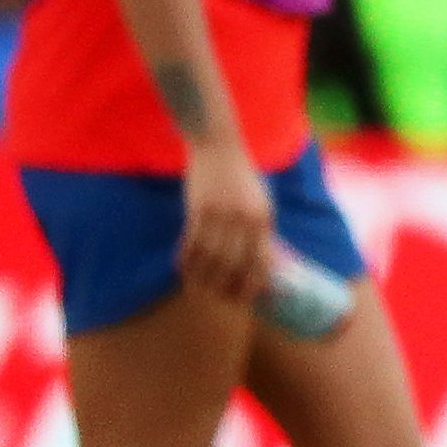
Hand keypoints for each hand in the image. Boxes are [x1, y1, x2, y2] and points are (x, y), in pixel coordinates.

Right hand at [176, 143, 274, 304]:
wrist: (219, 148)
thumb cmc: (243, 178)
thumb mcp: (262, 202)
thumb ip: (261, 230)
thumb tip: (262, 263)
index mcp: (264, 218)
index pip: (261, 261)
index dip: (252, 284)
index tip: (244, 298)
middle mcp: (244, 218)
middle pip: (234, 264)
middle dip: (225, 286)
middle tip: (217, 297)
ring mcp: (220, 213)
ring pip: (210, 257)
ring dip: (202, 276)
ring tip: (197, 286)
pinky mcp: (198, 208)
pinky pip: (191, 242)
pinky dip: (186, 259)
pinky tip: (182, 267)